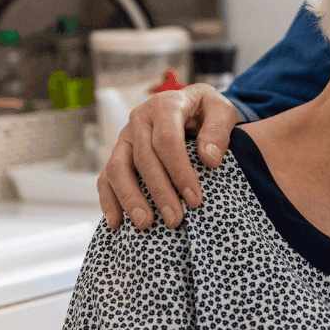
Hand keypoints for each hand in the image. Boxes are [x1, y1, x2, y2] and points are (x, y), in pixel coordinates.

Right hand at [96, 84, 239, 230]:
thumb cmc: (208, 111)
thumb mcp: (222, 111)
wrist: (194, 105)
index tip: (194, 199)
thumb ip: (218, 131)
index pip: (167, 141)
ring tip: (145, 224)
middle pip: (143, 158)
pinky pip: (106, 177)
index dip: (179, 172)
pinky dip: (109, 200)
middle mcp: (140, 120)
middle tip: (174, 219)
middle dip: (159, 191)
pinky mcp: (119, 154)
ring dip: (130, 198)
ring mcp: (126, 137)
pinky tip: (117, 222)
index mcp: (165, 105)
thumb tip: (209, 159)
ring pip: (117, 168)